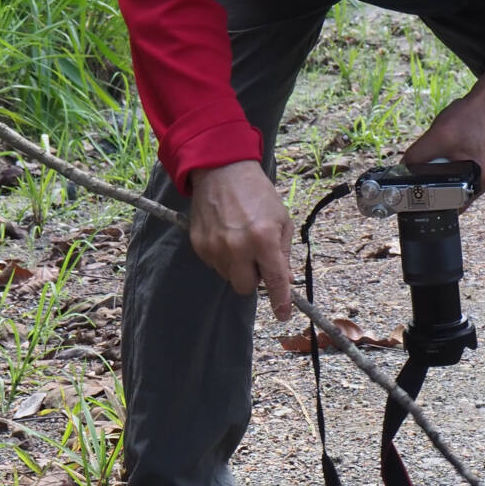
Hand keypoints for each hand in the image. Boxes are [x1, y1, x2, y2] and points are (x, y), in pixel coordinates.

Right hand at [188, 160, 293, 320]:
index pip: (274, 281)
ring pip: (229, 277)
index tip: (283, 315)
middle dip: (254, 280)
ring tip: (240, 241)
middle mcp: (238, 246)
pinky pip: (215, 265)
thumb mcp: (281, 219)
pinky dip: (224, 258)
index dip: (280, 302)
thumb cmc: (258, 194)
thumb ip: (283, 252)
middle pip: (246, 288)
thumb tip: (285, 279)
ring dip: (238, 268)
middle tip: (257, 261)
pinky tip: (226, 236)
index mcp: (264, 238)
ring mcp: (215, 247)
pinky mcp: (199, 245)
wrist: (222, 170)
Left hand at [402, 67, 484, 192]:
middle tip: (416, 175)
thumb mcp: (439, 136)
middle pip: (447, 192)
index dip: (430, 203)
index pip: (450, 205)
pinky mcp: (473, 162)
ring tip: (432, 155)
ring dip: (436, 170)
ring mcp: (477, 172)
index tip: (413, 198)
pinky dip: (443, 161)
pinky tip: (441, 148)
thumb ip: (418, 155)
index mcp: (478, 183)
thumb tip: (402, 168)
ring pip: (448, 179)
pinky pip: (452, 168)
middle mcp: (479, 182)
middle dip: (431, 184)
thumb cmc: (472, 117)